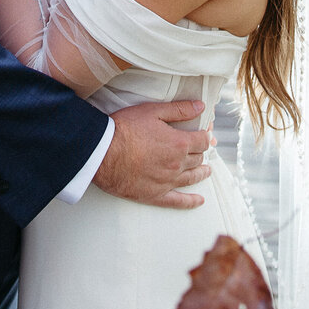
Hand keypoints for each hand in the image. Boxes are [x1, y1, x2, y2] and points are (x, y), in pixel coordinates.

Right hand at [93, 99, 212, 209]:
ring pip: (192, 178)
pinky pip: (178, 201)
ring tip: (206, 170)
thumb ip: (179, 109)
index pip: (202, 141)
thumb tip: (201, 106)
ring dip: (201, 172)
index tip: (206, 133)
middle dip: (202, 151)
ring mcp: (167, 182)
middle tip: (203, 148)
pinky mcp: (155, 195)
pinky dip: (191, 202)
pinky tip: (199, 201)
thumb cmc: (125, 129)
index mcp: (179, 143)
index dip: (206, 135)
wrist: (102, 153)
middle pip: (198, 158)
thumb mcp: (152, 111)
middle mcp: (177, 164)